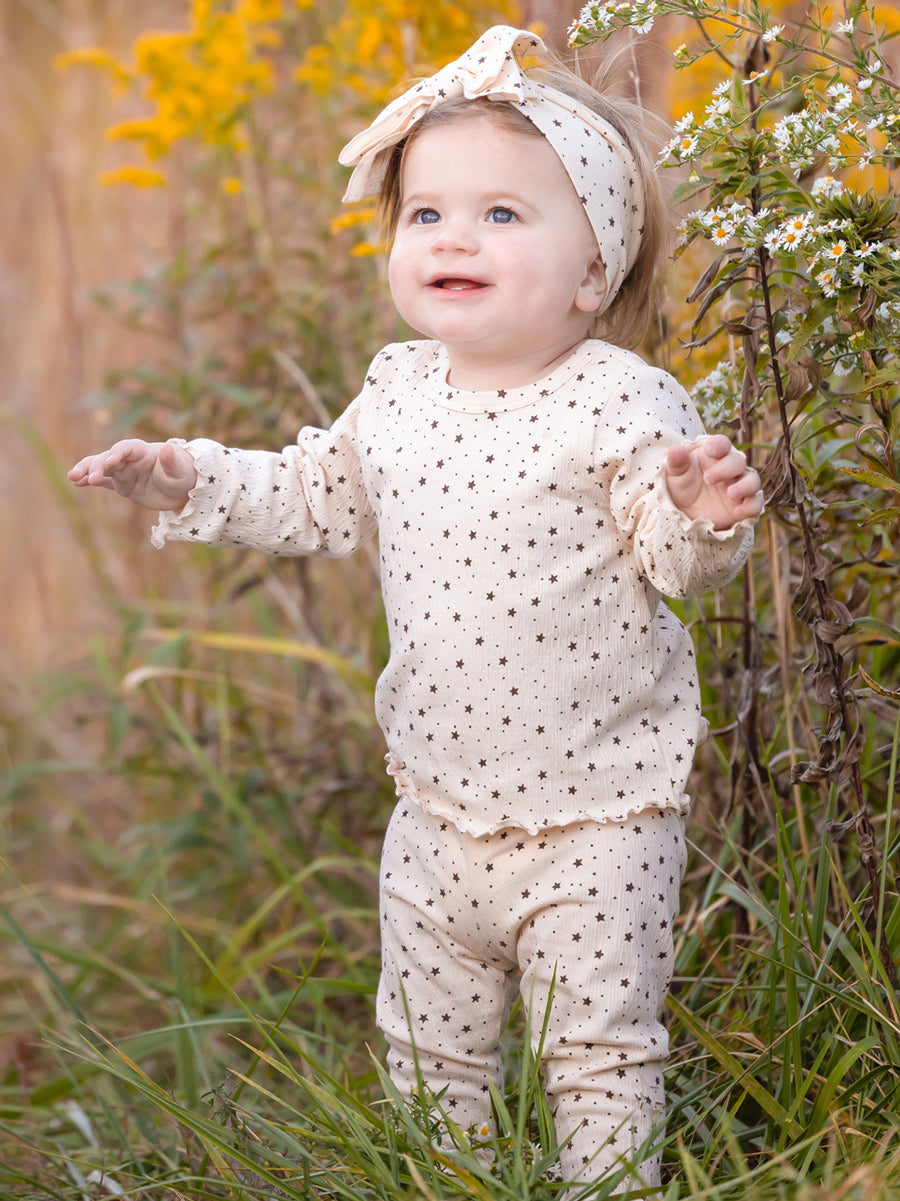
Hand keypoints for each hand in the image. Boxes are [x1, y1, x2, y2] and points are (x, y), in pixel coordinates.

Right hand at [68, 439, 196, 511]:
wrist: (184, 489)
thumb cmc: (184, 474)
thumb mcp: (180, 469)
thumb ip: (172, 460)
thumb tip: (168, 448)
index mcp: (142, 451)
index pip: (125, 448)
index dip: (117, 454)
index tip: (110, 462)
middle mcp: (129, 460)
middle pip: (108, 458)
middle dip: (97, 466)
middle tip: (90, 478)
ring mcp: (124, 472)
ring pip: (100, 468)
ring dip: (86, 471)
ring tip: (73, 477)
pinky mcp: (122, 485)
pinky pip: (103, 482)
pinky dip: (89, 481)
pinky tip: (76, 483)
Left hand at [664, 434, 762, 529]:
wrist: (685, 513)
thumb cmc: (681, 486)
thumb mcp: (674, 474)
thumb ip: (676, 462)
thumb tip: (676, 450)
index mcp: (713, 455)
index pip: (722, 444)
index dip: (719, 445)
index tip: (710, 450)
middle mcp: (729, 469)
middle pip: (738, 461)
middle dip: (726, 468)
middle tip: (708, 479)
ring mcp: (739, 486)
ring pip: (752, 480)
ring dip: (745, 486)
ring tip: (731, 493)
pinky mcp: (743, 505)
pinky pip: (755, 504)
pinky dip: (750, 507)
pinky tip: (738, 512)